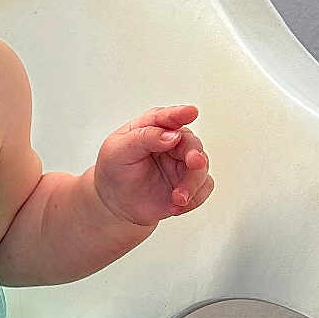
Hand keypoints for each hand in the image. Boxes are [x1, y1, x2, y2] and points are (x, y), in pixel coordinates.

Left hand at [93, 105, 213, 224]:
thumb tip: (172, 135)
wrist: (115, 202)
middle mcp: (172, 142)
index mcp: (153, 127)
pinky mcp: (189, 184)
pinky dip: (195, 197)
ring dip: (193, 183)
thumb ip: (144, 138)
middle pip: (192, 144)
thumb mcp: (118, 150)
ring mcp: (182, 163)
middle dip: (195, 155)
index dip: (180, 114)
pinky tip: (177, 205)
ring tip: (178, 197)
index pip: (168, 117)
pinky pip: (204, 188)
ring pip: (201, 167)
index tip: (191, 112)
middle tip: (193, 162)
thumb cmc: (115, 170)